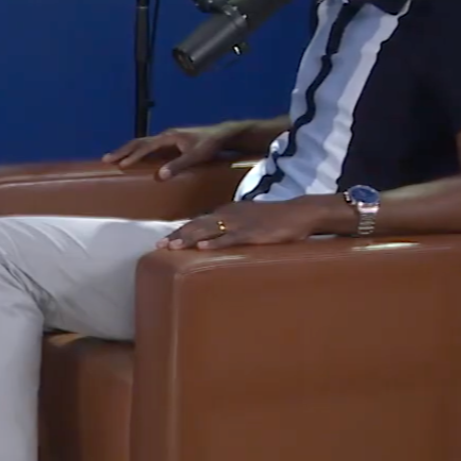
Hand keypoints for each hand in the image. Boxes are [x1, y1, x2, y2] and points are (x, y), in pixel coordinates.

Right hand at [103, 124, 234, 180]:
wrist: (223, 134)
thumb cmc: (210, 145)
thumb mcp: (196, 156)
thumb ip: (178, 165)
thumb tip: (160, 175)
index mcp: (168, 137)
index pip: (145, 147)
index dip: (133, 156)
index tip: (120, 164)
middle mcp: (165, 136)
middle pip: (138, 142)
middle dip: (122, 151)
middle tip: (107, 159)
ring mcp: (167, 138)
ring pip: (142, 143)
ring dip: (128, 150)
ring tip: (115, 158)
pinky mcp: (171, 142)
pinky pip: (149, 146)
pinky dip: (138, 151)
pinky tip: (135, 158)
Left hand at [156, 199, 323, 249]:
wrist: (301, 212)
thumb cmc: (276, 219)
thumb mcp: (249, 220)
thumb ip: (232, 229)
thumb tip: (216, 240)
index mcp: (227, 212)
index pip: (198, 222)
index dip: (180, 232)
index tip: (164, 241)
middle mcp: (229, 215)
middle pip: (197, 225)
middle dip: (177, 236)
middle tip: (159, 246)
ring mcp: (240, 223)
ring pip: (209, 230)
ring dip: (189, 238)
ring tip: (172, 246)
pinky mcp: (254, 233)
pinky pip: (231, 238)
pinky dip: (216, 243)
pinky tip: (203, 248)